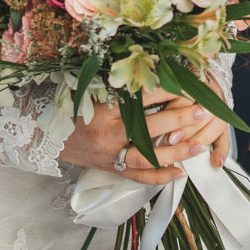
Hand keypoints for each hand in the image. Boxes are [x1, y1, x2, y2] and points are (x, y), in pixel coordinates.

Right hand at [57, 89, 221, 185]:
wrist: (47, 134)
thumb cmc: (73, 107)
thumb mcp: (92, 90)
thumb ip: (121, 85)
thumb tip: (157, 71)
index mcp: (102, 108)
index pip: (141, 97)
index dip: (166, 89)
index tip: (188, 81)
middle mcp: (107, 132)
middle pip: (148, 128)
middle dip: (178, 118)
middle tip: (203, 111)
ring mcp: (109, 154)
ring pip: (147, 157)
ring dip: (176, 152)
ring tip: (200, 145)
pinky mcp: (110, 169)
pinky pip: (138, 177)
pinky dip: (160, 177)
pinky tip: (181, 173)